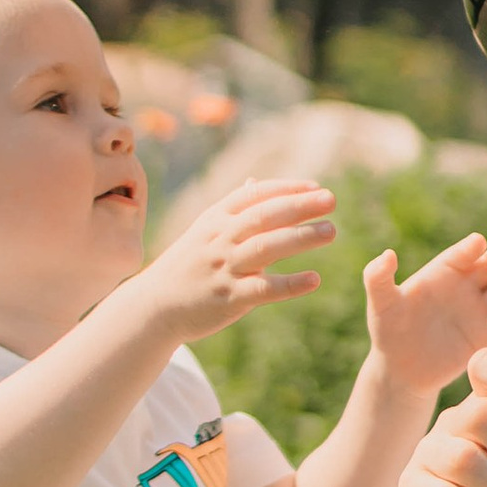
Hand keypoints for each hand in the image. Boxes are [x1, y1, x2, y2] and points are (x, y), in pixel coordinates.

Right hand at [136, 180, 335, 341]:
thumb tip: (255, 181)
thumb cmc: (188, 265)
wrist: (155, 305)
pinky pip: (263, 288)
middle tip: (331, 200)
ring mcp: (223, 267)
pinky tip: (315, 279)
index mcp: (216, 219)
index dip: (286, 188)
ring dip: (300, 237)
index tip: (316, 187)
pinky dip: (290, 284)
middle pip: (264, 216)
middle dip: (298, 206)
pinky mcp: (228, 298)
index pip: (255, 196)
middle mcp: (220, 239)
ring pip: (266, 247)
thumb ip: (233, 207)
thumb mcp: (205, 231)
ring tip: (331, 231)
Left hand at [363, 233, 486, 401]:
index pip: (462, 254)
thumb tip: (387, 255)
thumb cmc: (388, 331)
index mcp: (443, 272)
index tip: (479, 242)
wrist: (401, 369)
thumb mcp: (381, 304)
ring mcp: (478, 312)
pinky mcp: (484, 338)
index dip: (471, 247)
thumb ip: (378, 278)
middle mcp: (465, 287)